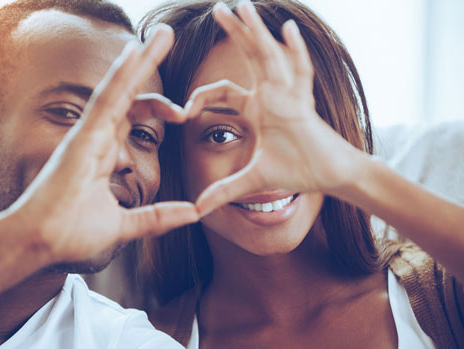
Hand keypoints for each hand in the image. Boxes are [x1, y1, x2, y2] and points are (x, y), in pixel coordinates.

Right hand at [1, 25, 197, 262]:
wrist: (39, 244)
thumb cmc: (70, 234)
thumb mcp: (124, 225)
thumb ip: (157, 218)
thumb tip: (193, 213)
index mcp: (104, 153)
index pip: (132, 116)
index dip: (158, 107)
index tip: (184, 114)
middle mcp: (96, 138)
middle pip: (128, 94)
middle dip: (148, 66)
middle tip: (167, 37)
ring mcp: (88, 135)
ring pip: (118, 89)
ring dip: (140, 60)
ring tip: (162, 35)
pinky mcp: (81, 138)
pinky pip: (104, 101)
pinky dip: (120, 76)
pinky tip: (135, 51)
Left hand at [187, 0, 364, 215]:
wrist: (330, 176)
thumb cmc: (297, 171)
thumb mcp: (252, 180)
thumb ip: (224, 191)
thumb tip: (197, 210)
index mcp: (256, 108)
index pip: (223, 92)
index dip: (201, 96)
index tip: (183, 110)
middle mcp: (271, 95)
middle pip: (249, 57)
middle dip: (235, 32)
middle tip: (218, 7)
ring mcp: (289, 95)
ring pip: (270, 57)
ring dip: (257, 31)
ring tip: (243, 6)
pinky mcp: (305, 104)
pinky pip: (300, 74)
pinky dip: (295, 52)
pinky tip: (287, 29)